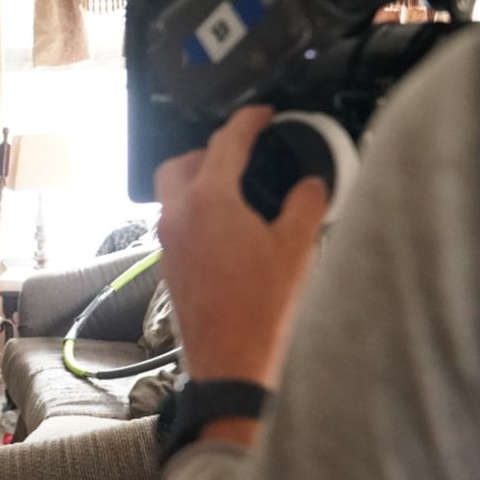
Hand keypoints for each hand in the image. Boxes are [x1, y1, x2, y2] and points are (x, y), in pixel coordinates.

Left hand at [154, 106, 328, 437]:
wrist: (233, 364)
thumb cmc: (262, 310)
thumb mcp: (298, 248)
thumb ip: (306, 204)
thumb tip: (310, 185)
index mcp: (209, 201)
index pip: (224, 143)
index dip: (246, 122)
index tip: (261, 114)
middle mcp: (179, 217)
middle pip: (178, 164)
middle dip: (206, 150)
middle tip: (238, 150)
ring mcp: (169, 245)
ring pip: (171, 195)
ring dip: (196, 181)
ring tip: (233, 187)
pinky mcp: (170, 269)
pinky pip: (176, 225)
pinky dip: (195, 213)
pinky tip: (226, 229)